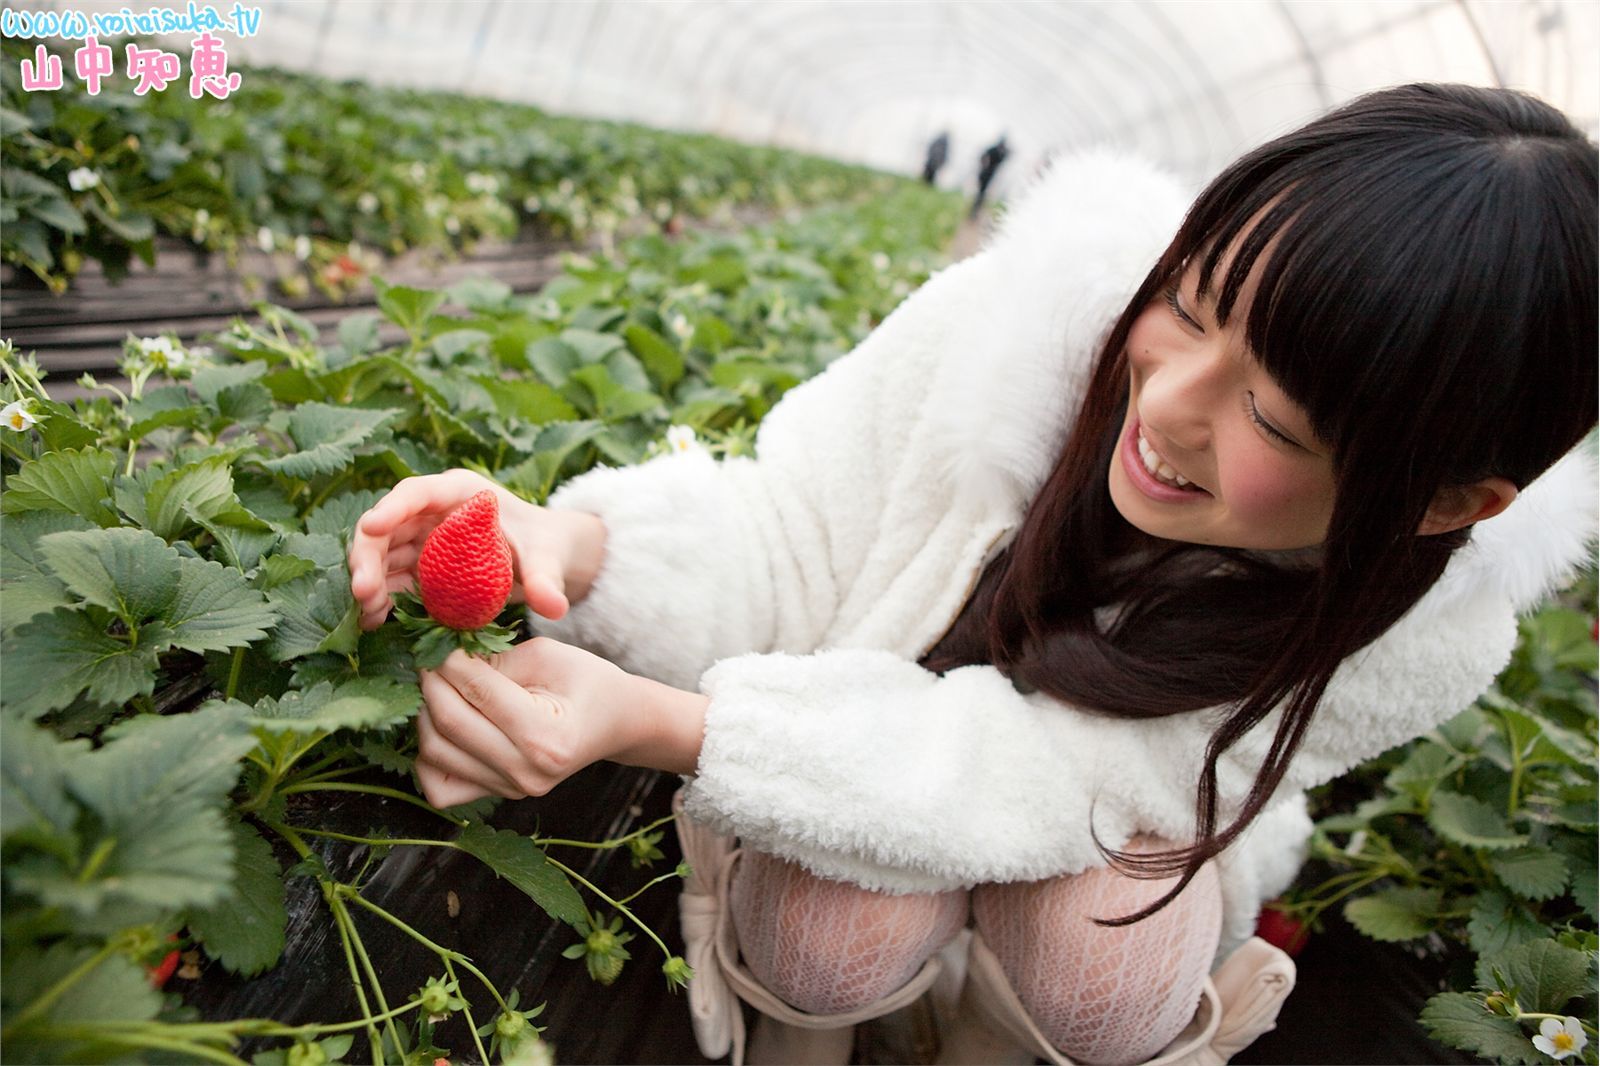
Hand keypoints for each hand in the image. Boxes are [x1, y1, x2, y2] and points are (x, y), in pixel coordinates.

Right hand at [348, 469, 604, 629]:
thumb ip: (546, 579)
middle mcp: (433, 512)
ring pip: (382, 555)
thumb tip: (553, 606)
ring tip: (368, 615)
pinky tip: (374, 623)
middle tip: (362, 591)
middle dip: (368, 555)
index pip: (417, 492)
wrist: (545, 560)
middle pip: (387, 525)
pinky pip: (392, 580)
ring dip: (369, 582)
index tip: (373, 526)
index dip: (392, 508)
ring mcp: (422, 539)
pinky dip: (381, 599)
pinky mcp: (420, 567)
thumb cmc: (545, 546)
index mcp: (461, 493)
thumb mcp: (548, 559)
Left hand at [414, 639, 707, 808]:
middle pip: (448, 725)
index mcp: (546, 738)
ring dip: (425, 713)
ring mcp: (511, 790)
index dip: (448, 660)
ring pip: (434, 754)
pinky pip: (440, 787)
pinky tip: (443, 727)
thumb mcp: (547, 655)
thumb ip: (494, 661)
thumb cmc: (587, 681)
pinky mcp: (498, 795)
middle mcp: (526, 773)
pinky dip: (430, 757)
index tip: (439, 639)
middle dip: (430, 682)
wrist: (616, 722)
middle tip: (430, 656)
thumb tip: (443, 659)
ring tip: (438, 685)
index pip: (477, 693)